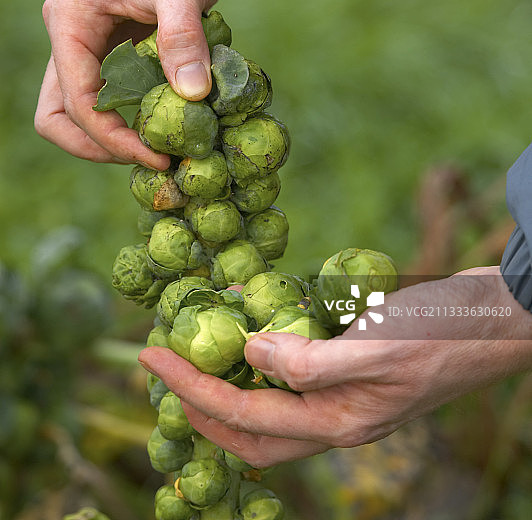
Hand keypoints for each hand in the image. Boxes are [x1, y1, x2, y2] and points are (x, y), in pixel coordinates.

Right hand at [35, 0, 254, 166]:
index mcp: (72, 19)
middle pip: (64, 115)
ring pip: (89, 108)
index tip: (160, 154)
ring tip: (168, 145)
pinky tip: (180, 117)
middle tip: (157, 157)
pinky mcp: (130, 44)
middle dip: (104, 145)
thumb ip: (181, 38)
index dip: (112, 138)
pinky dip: (144, 112)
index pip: (77, 100)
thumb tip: (191, 96)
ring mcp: (100, 42)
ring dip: (122, 134)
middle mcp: (75, 35)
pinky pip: (124, 92)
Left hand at [139, 267, 531, 467]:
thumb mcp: (378, 346)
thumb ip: (311, 362)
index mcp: (338, 422)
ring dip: (231, 378)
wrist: (499, 316)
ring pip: (271, 402)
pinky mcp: (357, 366)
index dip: (190, 389)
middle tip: (162, 364)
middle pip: (249, 428)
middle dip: (199, 400)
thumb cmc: (446, 332)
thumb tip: (248, 357)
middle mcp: (337, 417)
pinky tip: (257, 320)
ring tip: (199, 343)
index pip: (244, 416)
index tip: (149, 355)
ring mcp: (348, 394)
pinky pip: (297, 368)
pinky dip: (268, 350)